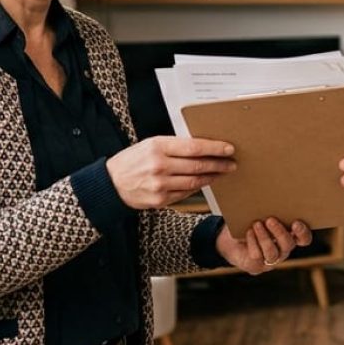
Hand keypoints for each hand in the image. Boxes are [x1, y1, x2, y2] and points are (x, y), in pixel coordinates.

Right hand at [106, 136, 235, 209]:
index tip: (228, 148)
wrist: (112, 183)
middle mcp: (159, 166)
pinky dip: (198, 187)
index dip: (214, 148)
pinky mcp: (160, 200)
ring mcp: (160, 185)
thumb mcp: (150, 144)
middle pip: (198, 165)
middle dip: (219, 164)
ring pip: (195, 181)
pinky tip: (205, 181)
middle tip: (231, 163)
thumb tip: (202, 146)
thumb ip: (175, 145)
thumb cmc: (133, 160)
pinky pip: (186, 193)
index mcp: (158, 147)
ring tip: (222, 172)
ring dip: (212, 177)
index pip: (194, 147)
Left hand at [215, 217, 312, 275]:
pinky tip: (248, 232)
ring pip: (272, 252)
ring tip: (257, 224)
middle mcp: (283, 250)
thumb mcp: (261, 215)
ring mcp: (271, 260)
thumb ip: (268, 210)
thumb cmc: (251, 223)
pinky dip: (252, 242)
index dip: (303, 232)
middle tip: (270, 219)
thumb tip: (269, 195)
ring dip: (264, 237)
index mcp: (290, 236)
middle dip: (280, 232)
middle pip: (288, 244)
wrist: (232, 242)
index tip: (296, 222)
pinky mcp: (257, 266)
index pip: (304, 239)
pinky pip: (257, 255)